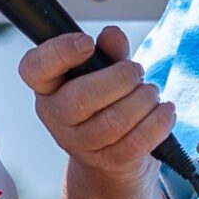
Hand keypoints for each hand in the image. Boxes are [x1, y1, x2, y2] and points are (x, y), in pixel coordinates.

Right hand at [17, 27, 175, 185]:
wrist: (112, 161)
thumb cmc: (106, 106)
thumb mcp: (105, 73)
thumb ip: (109, 52)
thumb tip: (112, 35)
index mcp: (48, 89)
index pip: (34, 69)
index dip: (58, 52)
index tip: (87, 42)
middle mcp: (57, 118)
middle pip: (81, 97)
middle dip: (119, 78)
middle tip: (135, 71)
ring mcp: (81, 145)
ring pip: (114, 122)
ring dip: (143, 100)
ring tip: (151, 93)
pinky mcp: (109, 162)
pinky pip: (136, 142)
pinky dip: (158, 122)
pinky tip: (165, 111)